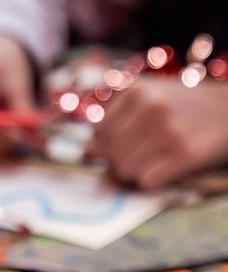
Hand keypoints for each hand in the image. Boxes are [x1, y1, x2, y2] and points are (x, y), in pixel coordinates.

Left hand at [87, 76, 227, 189]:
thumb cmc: (184, 106)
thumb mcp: (150, 94)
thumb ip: (115, 116)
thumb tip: (86, 153)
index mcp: (137, 90)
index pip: (99, 132)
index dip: (106, 144)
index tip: (121, 145)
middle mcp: (151, 107)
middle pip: (110, 153)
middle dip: (118, 160)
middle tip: (139, 156)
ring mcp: (168, 131)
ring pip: (123, 170)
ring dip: (134, 172)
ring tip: (152, 160)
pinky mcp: (184, 154)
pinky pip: (146, 181)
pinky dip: (151, 181)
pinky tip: (164, 168)